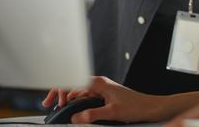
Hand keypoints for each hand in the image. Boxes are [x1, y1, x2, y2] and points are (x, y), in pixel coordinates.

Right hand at [42, 76, 165, 123]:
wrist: (151, 107)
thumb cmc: (136, 106)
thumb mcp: (112, 113)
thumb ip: (92, 115)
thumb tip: (75, 118)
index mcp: (99, 83)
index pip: (73, 80)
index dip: (60, 90)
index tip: (55, 102)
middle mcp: (99, 84)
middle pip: (73, 84)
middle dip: (58, 92)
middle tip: (47, 105)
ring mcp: (101, 89)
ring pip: (78, 91)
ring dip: (66, 98)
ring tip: (57, 108)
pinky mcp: (104, 96)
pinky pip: (85, 97)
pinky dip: (75, 102)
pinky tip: (71, 110)